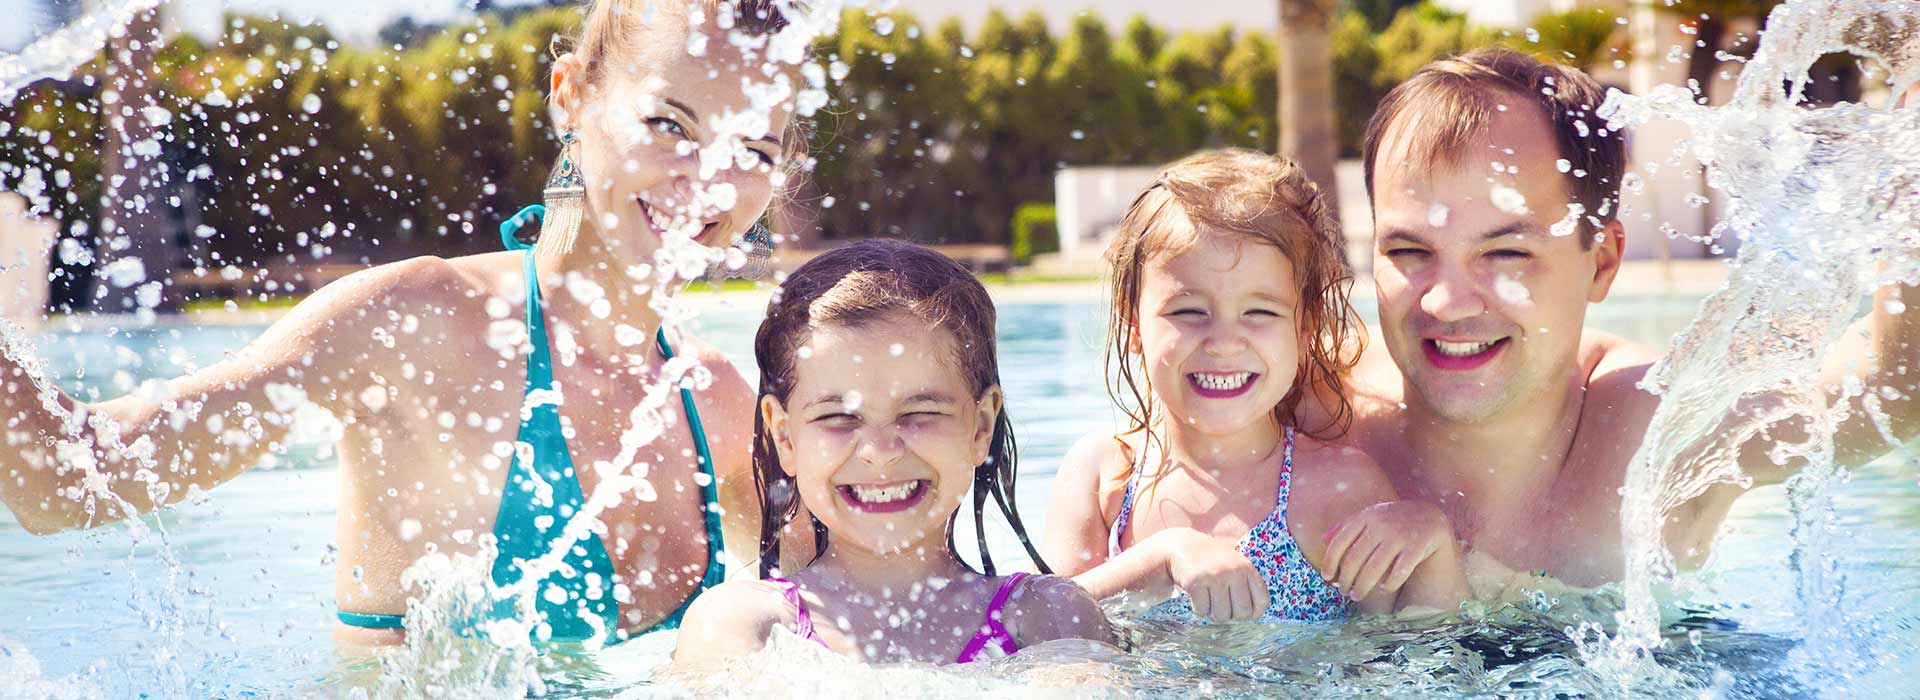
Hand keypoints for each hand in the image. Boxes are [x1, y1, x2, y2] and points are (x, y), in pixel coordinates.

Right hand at [1161, 528, 1267, 622]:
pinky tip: (1197, 597)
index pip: (1262, 601)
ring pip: (1221, 615)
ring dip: (1213, 613)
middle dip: (1231, 615)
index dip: (1253, 613)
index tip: (1244, 613)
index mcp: (1247, 568)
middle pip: (1242, 612)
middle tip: (1222, 607)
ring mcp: (1214, 577)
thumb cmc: (1212, 561)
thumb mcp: (1235, 565)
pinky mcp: (1196, 582)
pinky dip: (1199, 609)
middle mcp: (1233, 571)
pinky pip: (1202, 610)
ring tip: (1209, 601)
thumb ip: (1247, 584)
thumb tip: (1254, 615)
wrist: (1182, 546)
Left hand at [1321, 500, 1458, 602]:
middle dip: (1346, 580)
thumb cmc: (1390, 521)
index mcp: (1365, 516)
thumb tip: (1322, 539)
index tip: (1326, 577)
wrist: (1428, 517)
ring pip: (1374, 570)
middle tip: (1344, 592)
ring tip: (1357, 595)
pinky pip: (1398, 573)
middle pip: (1355, 559)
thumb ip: (1347, 527)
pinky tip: (1383, 588)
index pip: (1340, 542)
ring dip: (1362, 587)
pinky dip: (1388, 584)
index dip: (1330, 562)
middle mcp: (1381, 524)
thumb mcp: (1369, 517)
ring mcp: (1399, 536)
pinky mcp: (1417, 547)